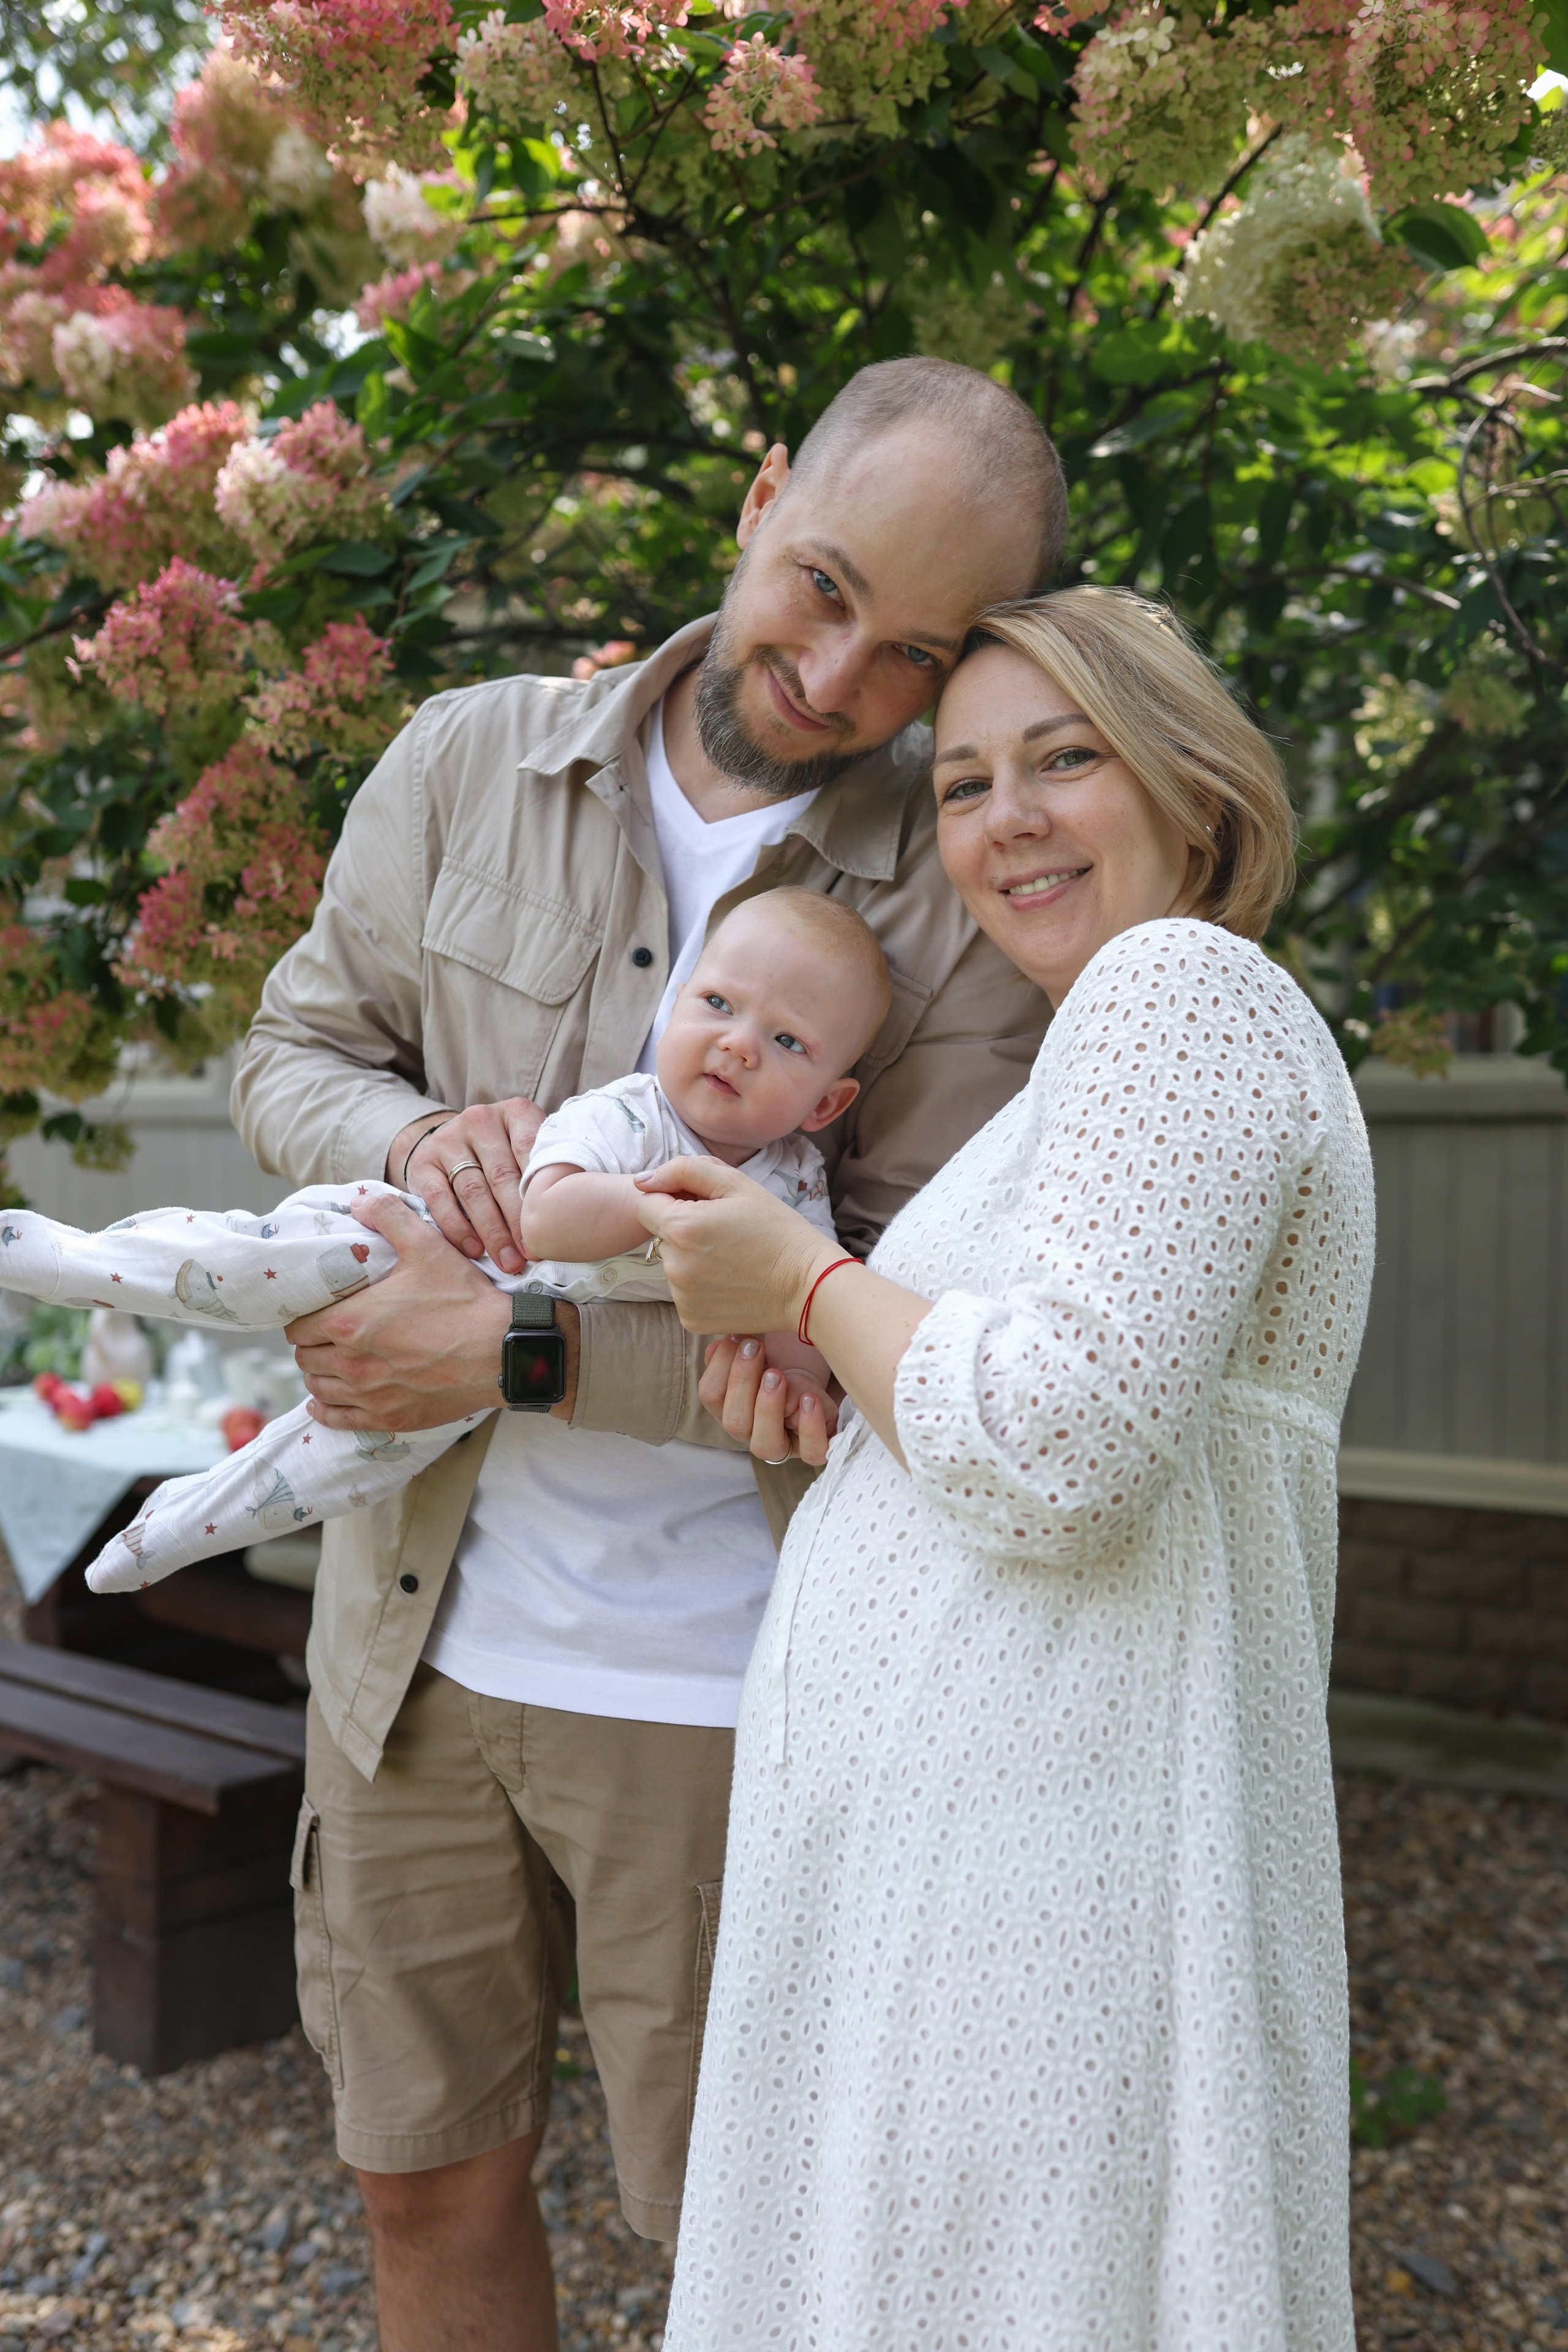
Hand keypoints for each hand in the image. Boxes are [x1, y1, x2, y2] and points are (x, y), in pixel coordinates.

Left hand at [286, 1192, 576, 1430]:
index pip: (299, 1324)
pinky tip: (324, 1400)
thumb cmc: (465, 1301)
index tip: (317, 1310)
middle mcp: (350, 1362)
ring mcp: (367, 1395)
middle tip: (327, 1332)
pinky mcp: (387, 1417)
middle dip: (311, 1343)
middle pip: (305, 1357)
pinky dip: (325, 1409)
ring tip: (330, 1361)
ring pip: (317, 1387)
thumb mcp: (428, 1246)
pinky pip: (337, 1419)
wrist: (503, 1352)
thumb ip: (389, 1217)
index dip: (304, 1315)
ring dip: (318, 1373)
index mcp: (349, 1321)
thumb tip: (361, 1199)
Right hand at [388, 1096, 545, 1276]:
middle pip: (502, 1175)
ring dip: (492, 1232)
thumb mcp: (530, 1150)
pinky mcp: (423, 1162)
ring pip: (473, 1191)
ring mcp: (448, 1139)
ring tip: (508, 1261)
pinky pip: (440, 1199)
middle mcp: (480, 1120)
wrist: (453, 1144)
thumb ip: (549, 1168)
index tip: (552, 1226)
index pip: (531, 1149)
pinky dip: (458, 1229)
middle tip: (532, 1254)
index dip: (541, 1190)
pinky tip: (474, 1251)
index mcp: (515, 1112)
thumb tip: (574, 1213)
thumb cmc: (507, 1155)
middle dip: (519, 1220)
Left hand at [633, 1156, 833, 1336]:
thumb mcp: (736, 1184)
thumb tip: (642, 1180)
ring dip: (691, 1258)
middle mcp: (674, 1266)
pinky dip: (700, 1286)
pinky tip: (730, 1281)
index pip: (646, 1204)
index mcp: (681, 1227)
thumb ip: (685, 1170)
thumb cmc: (776, 1229)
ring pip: (672, 1265)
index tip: (704, 1206)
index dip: (673, 1199)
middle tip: (725, 1233)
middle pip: (660, 1236)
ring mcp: (681, 1297)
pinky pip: (683, 1293)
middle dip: (684, 1229)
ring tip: (731, 1258)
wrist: (808, 1284)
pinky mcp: (691, 1320)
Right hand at [700, 1336, 833, 1467]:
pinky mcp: (814, 1450)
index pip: (711, 1395)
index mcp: (730, 1411)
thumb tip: (716, 1346)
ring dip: (767, 1407)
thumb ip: (733, 1353)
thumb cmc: (780, 1373)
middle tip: (755, 1347)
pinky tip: (810, 1399)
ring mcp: (783, 1447)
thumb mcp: (758, 1359)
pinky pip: (811, 1452)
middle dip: (741, 1381)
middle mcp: (751, 1434)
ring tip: (777, 1375)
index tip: (737, 1335)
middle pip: (734, 1422)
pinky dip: (810, 1427)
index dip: (721, 1364)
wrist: (814, 1392)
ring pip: (765, 1445)